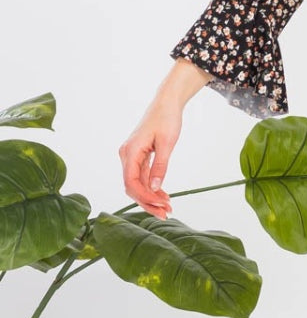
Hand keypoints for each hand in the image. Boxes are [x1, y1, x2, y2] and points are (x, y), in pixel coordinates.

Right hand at [119, 99, 181, 218]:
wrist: (166, 103)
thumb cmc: (166, 119)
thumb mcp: (167, 144)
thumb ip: (160, 167)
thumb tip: (154, 188)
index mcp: (130, 151)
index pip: (131, 182)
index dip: (144, 197)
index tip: (160, 206)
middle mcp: (127, 155)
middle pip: (132, 187)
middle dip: (148, 202)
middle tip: (166, 214)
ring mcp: (131, 157)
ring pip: (137, 184)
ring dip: (151, 197)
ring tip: (168, 208)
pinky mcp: (139, 157)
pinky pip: (142, 177)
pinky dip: (152, 188)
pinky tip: (163, 196)